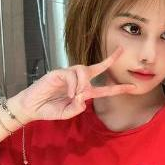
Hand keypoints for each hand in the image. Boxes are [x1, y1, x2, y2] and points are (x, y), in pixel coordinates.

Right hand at [9, 46, 137, 122]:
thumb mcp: (67, 113)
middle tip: (121, 51)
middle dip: (110, 59)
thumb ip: (77, 109)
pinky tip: (70, 94)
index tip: (133, 87)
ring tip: (76, 95)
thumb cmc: (49, 109)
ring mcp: (68, 75)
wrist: (31, 107)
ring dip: (83, 84)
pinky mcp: (58, 72)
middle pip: (97, 67)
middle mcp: (78, 80)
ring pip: (83, 71)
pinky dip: (73, 85)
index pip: (104, 88)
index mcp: (84, 91)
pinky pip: (71, 75)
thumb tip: (83, 99)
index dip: (118, 87)